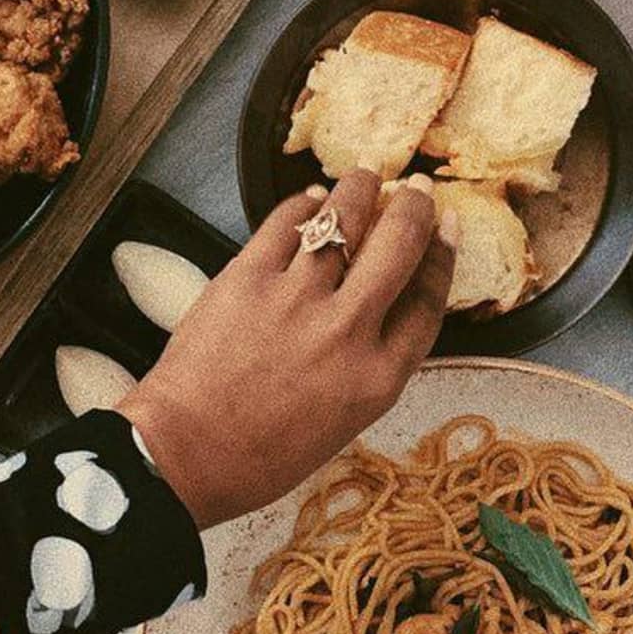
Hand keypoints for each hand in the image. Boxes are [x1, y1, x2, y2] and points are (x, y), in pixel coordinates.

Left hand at [119, 170, 455, 528]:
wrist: (185, 456)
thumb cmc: (260, 455)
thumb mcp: (343, 421)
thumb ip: (368, 365)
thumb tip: (377, 306)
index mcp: (378, 378)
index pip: (428, 300)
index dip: (443, 256)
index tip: (447, 229)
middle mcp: (347, 332)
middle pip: (400, 245)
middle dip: (414, 206)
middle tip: (416, 189)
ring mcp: (297, 300)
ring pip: (345, 218)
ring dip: (361, 188)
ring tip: (365, 177)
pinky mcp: (248, 277)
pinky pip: (285, 222)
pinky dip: (303, 203)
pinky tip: (311, 198)